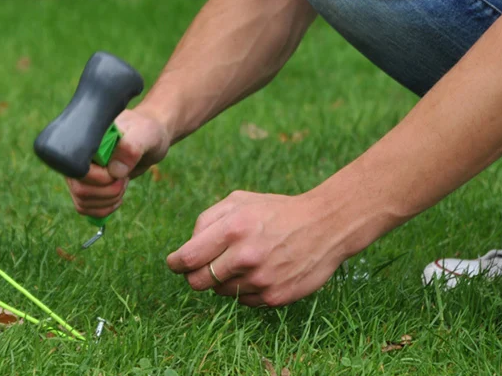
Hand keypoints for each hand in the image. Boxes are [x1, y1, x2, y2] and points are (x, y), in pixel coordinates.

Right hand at [66, 108, 170, 217]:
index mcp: (85, 141)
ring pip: (82, 202)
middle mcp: (77, 157)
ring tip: (122, 184)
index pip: (78, 169)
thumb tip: (114, 171)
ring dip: (108, 201)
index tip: (121, 172)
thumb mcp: (146, 133)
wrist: (148, 140)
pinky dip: (104, 209)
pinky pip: (85, 208)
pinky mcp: (86, 186)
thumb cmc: (146, 132)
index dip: (101, 178)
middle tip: (125, 179)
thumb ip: (131, 148)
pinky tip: (117, 197)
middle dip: (108, 192)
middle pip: (80, 189)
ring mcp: (80, 173)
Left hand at [165, 190, 367, 306]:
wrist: (326, 226)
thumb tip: (188, 246)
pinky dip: (245, 290)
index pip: (187, 259)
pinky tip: (260, 272)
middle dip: (195, 275)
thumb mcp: (239, 201)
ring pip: (220, 292)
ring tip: (242, 263)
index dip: (175, 264)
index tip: (175, 264)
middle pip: (197, 282)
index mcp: (232, 229)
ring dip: (223, 281)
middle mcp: (245, 257)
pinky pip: (243, 301)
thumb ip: (206, 220)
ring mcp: (261, 280)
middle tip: (203, 267)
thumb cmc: (276, 211)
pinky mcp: (275, 297)